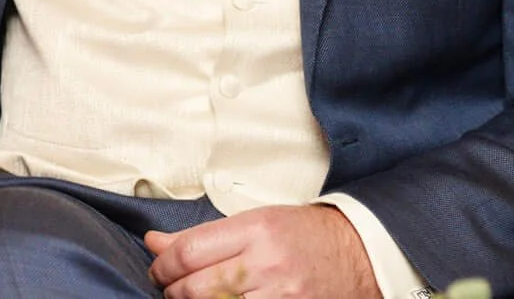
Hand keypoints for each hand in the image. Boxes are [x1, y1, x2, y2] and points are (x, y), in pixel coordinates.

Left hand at [146, 205, 377, 298]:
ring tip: (187, 298)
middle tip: (168, 287)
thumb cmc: (303, 235)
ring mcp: (281, 296)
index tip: (158, 267)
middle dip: (172, 290)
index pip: (190, 251)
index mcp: (256, 230)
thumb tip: (155, 243)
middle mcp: (267, 264)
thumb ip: (202, 236)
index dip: (164, 263)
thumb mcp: (254, 221)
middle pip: (197, 286)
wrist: (358, 255)